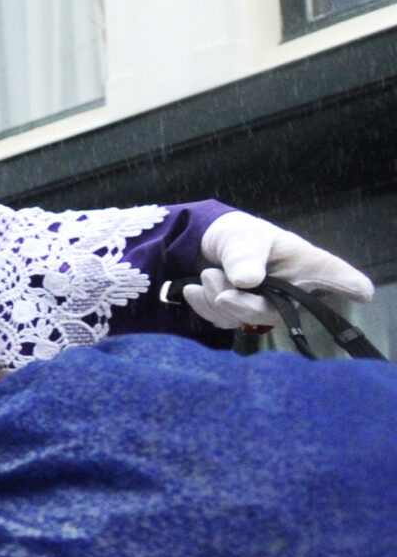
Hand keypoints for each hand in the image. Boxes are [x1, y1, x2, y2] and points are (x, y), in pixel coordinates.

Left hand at [184, 212, 374, 329]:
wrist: (208, 246)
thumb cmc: (239, 236)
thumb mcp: (242, 237)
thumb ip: (244, 256)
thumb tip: (247, 281)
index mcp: (304, 264)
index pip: (333, 275)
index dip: (348, 285)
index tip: (364, 292)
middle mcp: (291, 289)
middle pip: (275, 313)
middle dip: (243, 306)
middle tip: (221, 292)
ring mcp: (266, 306)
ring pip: (243, 319)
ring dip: (217, 299)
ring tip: (208, 274)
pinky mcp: (240, 315)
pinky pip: (222, 321)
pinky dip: (205, 306)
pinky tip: (193, 290)